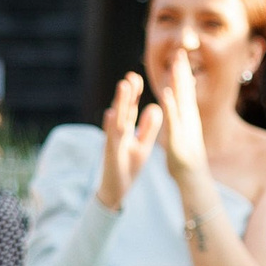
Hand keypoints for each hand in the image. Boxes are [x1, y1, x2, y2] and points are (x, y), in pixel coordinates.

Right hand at [94, 70, 161, 211]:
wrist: (116, 189)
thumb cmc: (128, 166)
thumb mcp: (143, 145)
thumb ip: (149, 128)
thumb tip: (155, 107)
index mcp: (126, 130)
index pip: (130, 108)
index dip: (134, 94)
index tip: (137, 77)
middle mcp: (118, 133)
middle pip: (123, 109)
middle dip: (127, 93)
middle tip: (131, 76)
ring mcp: (113, 142)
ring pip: (117, 119)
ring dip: (120, 103)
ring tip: (124, 86)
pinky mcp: (111, 153)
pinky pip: (111, 138)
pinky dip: (111, 126)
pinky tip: (111, 114)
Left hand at [157, 46, 209, 180]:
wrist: (192, 176)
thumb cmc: (185, 155)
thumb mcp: (183, 130)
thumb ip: (182, 115)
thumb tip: (180, 105)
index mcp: (186, 115)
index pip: (184, 90)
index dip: (182, 72)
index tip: (179, 54)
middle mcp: (188, 118)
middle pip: (185, 90)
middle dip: (182, 70)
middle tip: (180, 50)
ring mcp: (184, 126)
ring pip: (181, 100)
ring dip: (178, 81)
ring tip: (176, 64)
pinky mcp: (177, 137)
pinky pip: (173, 118)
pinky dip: (170, 104)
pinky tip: (166, 92)